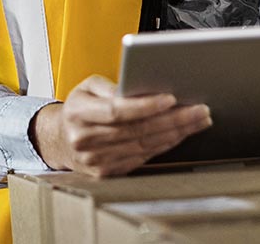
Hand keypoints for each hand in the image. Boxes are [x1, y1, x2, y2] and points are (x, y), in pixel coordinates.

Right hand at [29, 75, 211, 176]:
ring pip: (144, 146)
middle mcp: (85, 140)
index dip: (145, 106)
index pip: (116, 111)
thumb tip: (139, 90)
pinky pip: (142, 158)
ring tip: (198, 120)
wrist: (60, 140)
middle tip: (199, 109)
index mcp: (78, 113)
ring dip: (176, 133)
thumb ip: (111, 87)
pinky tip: (180, 134)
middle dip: (173, 119)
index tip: (171, 98)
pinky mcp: (108, 173)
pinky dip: (165, 145)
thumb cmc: (79, 108)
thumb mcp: (87, 86)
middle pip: (137, 130)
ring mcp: (96, 161)